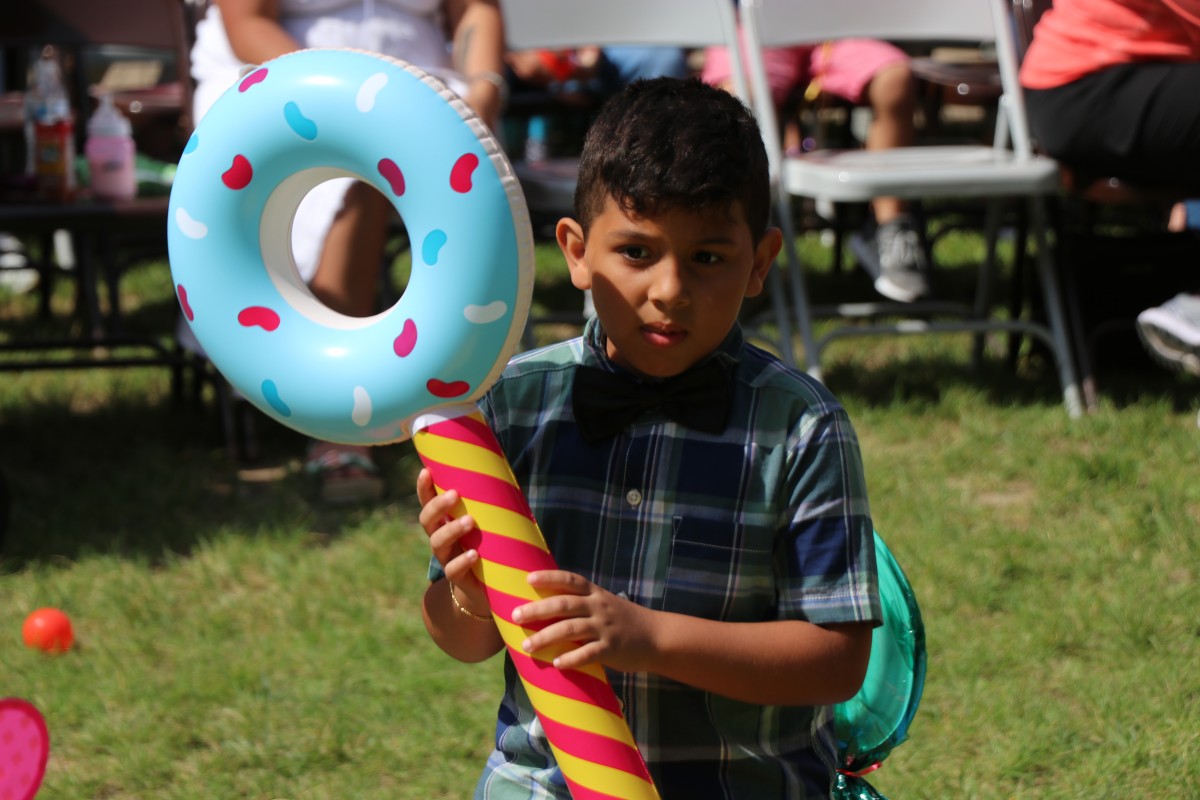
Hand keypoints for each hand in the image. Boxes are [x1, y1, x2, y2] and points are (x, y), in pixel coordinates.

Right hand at [415, 468, 488, 614]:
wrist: (485, 588)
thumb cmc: (487, 547)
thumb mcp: (486, 525)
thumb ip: (490, 506)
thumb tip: (508, 478)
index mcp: (444, 522)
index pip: (428, 503)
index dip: (424, 488)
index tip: (426, 471)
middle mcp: (440, 539)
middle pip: (427, 521)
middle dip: (438, 506)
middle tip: (454, 495)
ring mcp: (447, 559)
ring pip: (438, 543)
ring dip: (452, 530)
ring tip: (470, 521)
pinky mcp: (458, 578)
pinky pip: (453, 570)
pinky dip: (462, 561)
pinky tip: (474, 554)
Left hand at [512, 570, 656, 672]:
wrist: (657, 637)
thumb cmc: (624, 621)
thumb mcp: (605, 604)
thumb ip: (582, 604)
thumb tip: (546, 607)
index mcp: (595, 593)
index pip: (570, 580)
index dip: (549, 577)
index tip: (528, 579)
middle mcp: (598, 607)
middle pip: (564, 604)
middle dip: (537, 609)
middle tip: (516, 616)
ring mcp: (605, 628)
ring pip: (571, 629)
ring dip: (546, 637)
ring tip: (527, 645)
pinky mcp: (611, 649)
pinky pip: (588, 654)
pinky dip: (571, 658)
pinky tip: (557, 664)